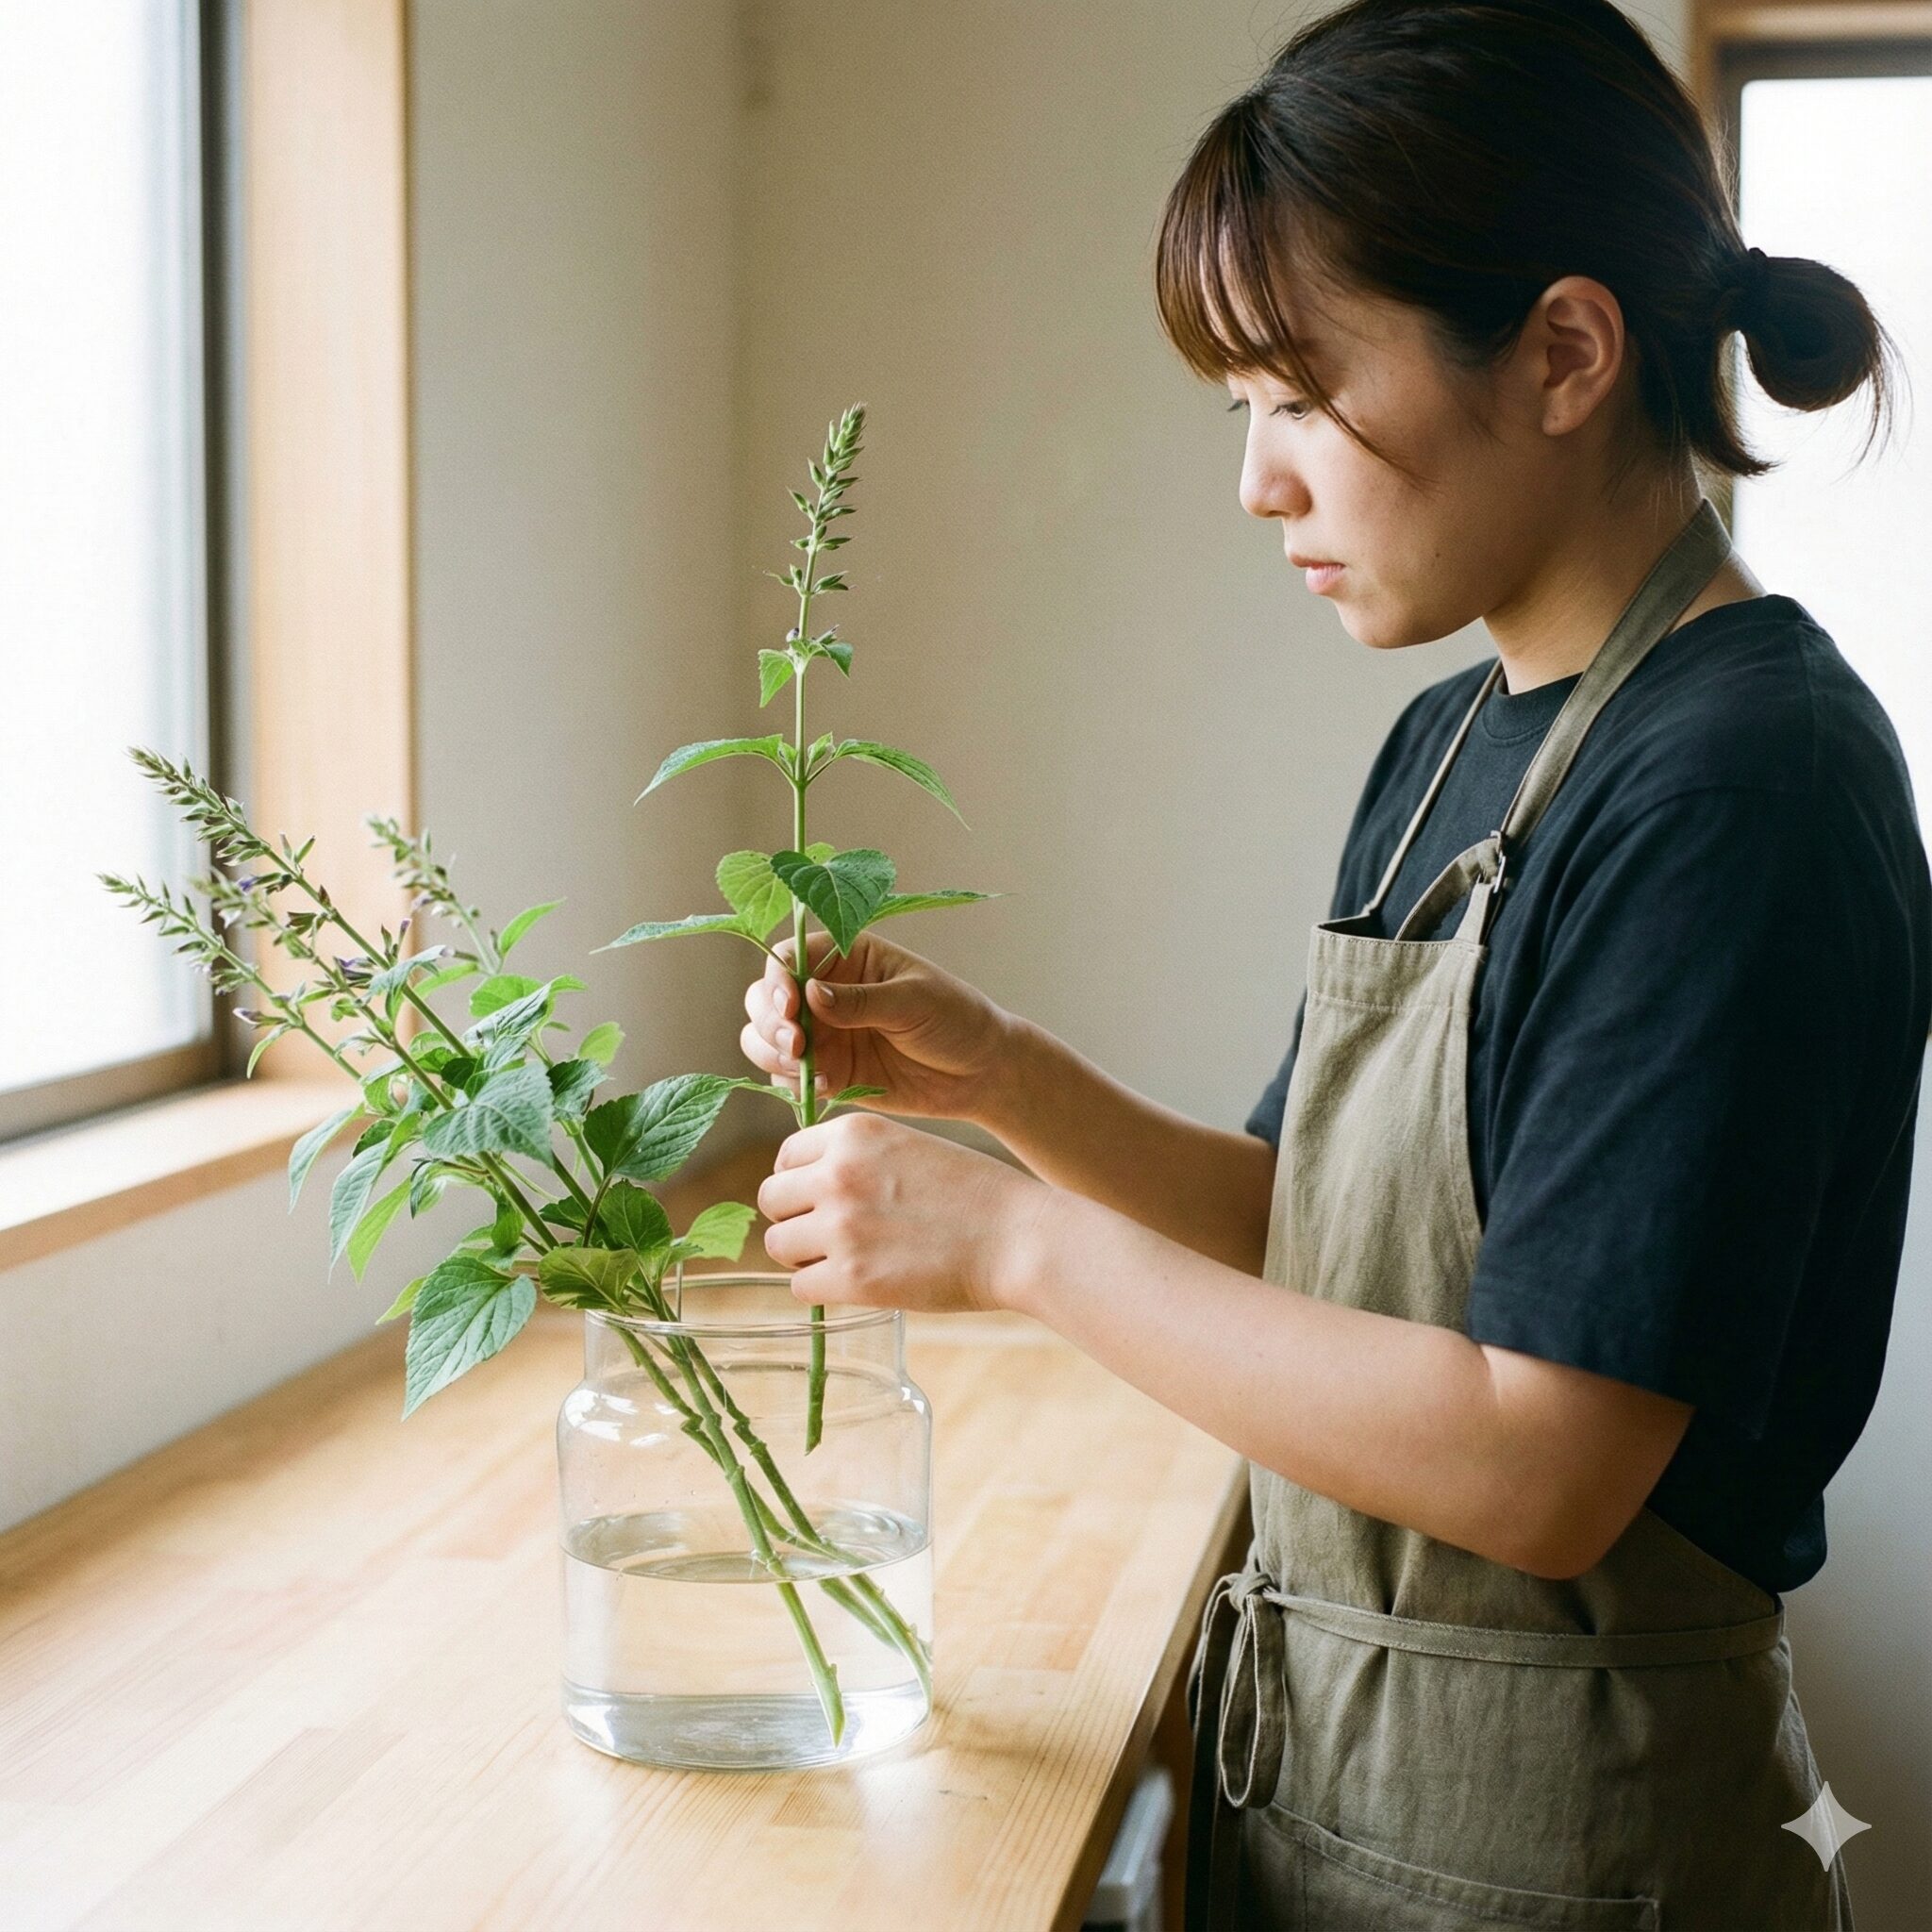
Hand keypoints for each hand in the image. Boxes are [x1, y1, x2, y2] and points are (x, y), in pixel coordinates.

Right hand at [741, 927, 1015, 1122]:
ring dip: (772, 1054)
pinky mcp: (828, 1072)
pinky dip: (794, 1084)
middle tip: (796, 1045)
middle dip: (768, 1022)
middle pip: (763, 999)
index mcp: (846, 957)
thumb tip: (808, 993)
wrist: (981, 1073)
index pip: (789, 957)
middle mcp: (825, 992)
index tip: (790, 1007)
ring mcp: (823, 1034)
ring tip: (808, 1067)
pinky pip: (787, 1078)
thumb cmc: (956, 1020)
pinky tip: (827, 1086)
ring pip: (764, 1040)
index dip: (777, 981)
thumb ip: (860, 1001)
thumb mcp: (913, 1002)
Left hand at [756, 1112, 1047, 1314]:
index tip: (823, 1201)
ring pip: (777, 1246)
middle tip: (831, 1236)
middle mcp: (837, 1173)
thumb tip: (806, 1191)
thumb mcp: (908, 1148)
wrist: (1019, 1238)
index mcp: (853, 1133)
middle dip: (795, 1220)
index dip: (800, 1183)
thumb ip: (856, 1161)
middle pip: (771, 1200)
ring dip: (804, 1257)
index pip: (785, 1157)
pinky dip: (822, 1290)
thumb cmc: (974, 1195)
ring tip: (846, 1260)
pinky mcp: (851, 1277)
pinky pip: (800, 1288)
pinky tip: (857, 1284)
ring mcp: (840, 1226)